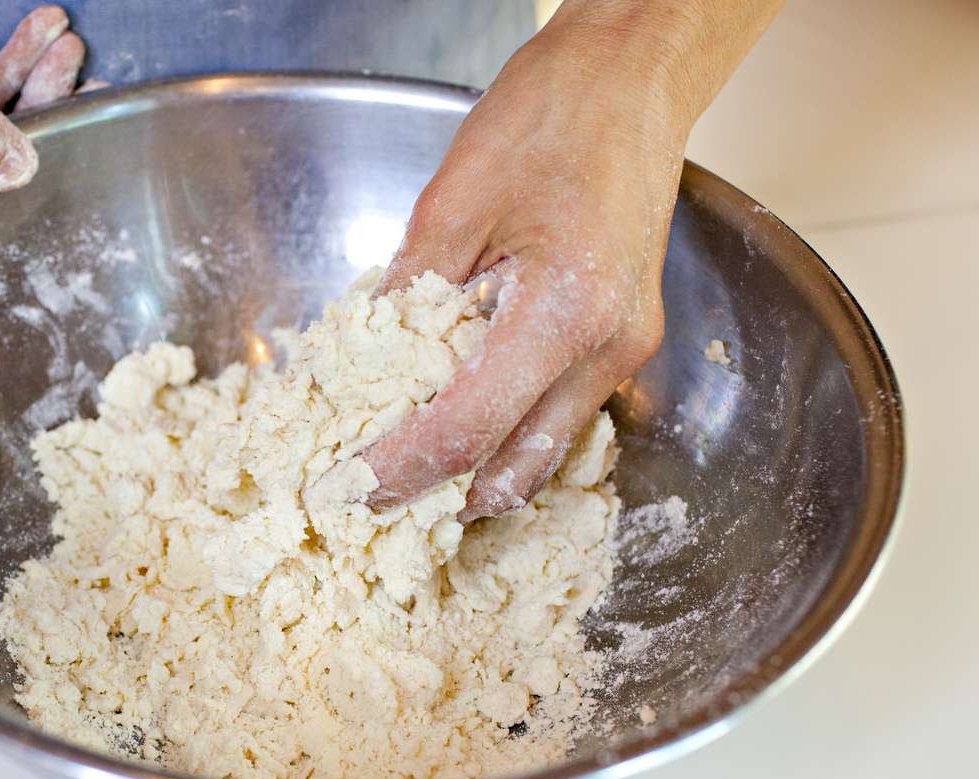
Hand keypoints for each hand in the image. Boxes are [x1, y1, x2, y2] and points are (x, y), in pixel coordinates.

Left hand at [362, 0, 779, 519]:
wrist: (634, 78)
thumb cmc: (551, 116)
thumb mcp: (452, 201)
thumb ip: (407, 293)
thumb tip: (358, 366)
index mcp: (565, 311)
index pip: (468, 429)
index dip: (399, 469)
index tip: (344, 487)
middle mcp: (608, 347)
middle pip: (515, 465)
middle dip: (438, 496)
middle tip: (371, 501)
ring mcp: (625, 349)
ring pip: (544, 451)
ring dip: (476, 474)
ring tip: (407, 473)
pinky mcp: (624, 339)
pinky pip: (560, 414)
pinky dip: (507, 433)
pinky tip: (457, 421)